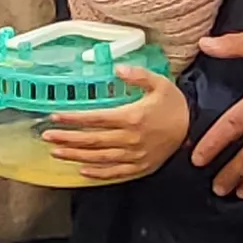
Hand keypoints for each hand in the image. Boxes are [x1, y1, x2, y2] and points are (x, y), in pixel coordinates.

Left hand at [45, 67, 187, 182]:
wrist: (195, 129)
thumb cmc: (175, 105)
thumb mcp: (160, 83)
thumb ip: (138, 75)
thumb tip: (117, 69)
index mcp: (132, 117)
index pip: (96, 119)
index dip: (74, 119)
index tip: (55, 118)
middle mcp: (130, 139)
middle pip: (92, 140)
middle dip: (67, 139)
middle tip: (47, 138)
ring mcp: (135, 156)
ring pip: (99, 158)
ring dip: (76, 156)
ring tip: (57, 153)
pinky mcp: (140, 167)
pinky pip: (115, 173)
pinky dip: (98, 173)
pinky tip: (82, 171)